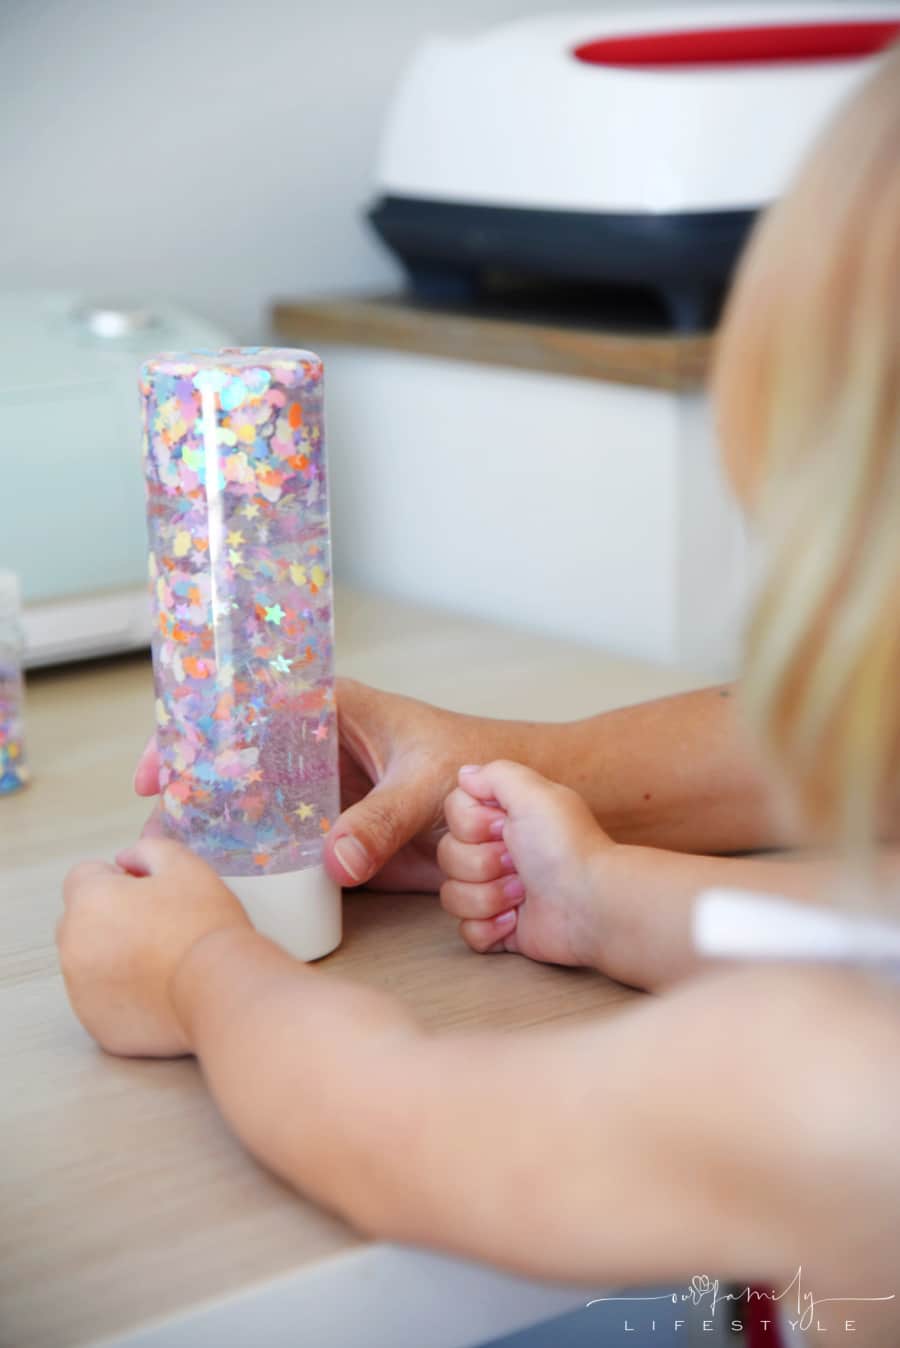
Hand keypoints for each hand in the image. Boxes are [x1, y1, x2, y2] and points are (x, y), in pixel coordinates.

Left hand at [58, 839, 251, 1057]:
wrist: (223, 990)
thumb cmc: (205, 924)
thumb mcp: (184, 866)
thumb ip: (147, 850)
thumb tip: (125, 859)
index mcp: (88, 901)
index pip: (85, 876)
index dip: (120, 880)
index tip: (151, 895)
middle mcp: (73, 946)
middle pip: (81, 920)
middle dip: (109, 918)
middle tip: (158, 928)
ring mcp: (81, 991)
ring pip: (88, 962)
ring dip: (112, 956)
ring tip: (162, 963)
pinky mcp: (96, 1025)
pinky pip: (101, 1000)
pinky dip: (121, 995)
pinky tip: (158, 991)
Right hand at [135, 678, 541, 893]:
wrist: (517, 804)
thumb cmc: (478, 760)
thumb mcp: (426, 781)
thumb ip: (384, 819)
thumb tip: (335, 861)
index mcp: (329, 709)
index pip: (245, 707)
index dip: (194, 733)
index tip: (160, 768)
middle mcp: (313, 750)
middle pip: (236, 764)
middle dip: (192, 792)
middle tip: (156, 831)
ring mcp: (320, 796)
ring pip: (253, 811)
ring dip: (217, 834)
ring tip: (175, 864)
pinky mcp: (335, 837)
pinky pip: (285, 851)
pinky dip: (257, 867)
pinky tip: (226, 887)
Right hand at [438, 761, 615, 965]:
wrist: (591, 905)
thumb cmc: (565, 847)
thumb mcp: (533, 793)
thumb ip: (495, 774)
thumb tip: (466, 774)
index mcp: (506, 818)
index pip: (454, 814)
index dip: (471, 824)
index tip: (504, 826)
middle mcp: (498, 852)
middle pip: (448, 855)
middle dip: (481, 862)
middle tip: (517, 862)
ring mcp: (496, 892)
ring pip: (452, 894)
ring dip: (488, 895)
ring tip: (522, 892)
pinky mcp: (500, 929)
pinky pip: (466, 931)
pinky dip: (490, 927)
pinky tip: (516, 919)